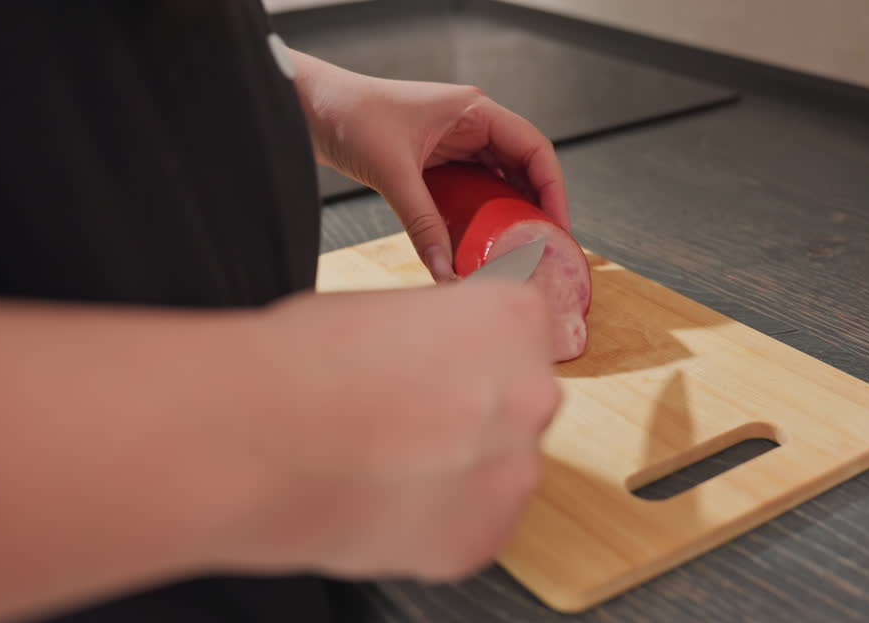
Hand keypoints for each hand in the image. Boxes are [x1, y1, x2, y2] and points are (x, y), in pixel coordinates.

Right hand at [249, 280, 560, 580]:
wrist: (259, 444)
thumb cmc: (303, 366)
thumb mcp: (382, 310)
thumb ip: (436, 337)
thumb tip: (435, 362)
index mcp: (513, 320)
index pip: (518, 330)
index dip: (464, 351)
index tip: (433, 363)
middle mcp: (533, 394)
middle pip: (514, 402)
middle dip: (467, 412)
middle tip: (400, 419)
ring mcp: (515, 474)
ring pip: (496, 470)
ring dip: (454, 469)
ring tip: (380, 466)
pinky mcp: (483, 540)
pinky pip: (471, 526)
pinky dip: (433, 521)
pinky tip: (380, 502)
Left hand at [290, 51, 569, 282]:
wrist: (308, 107)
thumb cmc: (348, 114)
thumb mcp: (392, 173)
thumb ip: (422, 224)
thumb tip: (446, 270)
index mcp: (473, 110)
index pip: (534, 147)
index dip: (553, 188)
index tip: (559, 226)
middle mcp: (470, 123)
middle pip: (523, 167)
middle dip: (536, 207)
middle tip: (544, 248)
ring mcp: (454, 141)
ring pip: (499, 180)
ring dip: (509, 213)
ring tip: (518, 250)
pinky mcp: (435, 160)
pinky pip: (472, 189)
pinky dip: (480, 215)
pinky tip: (482, 241)